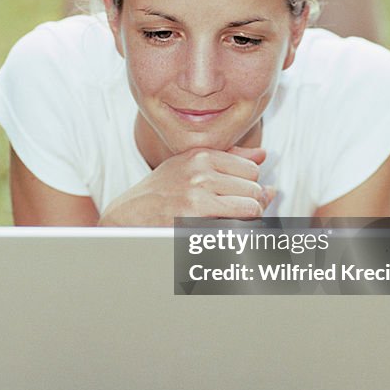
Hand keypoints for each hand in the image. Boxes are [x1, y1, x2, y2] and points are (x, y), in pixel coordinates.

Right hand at [98, 146, 275, 225]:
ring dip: (246, 220)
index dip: (246, 187)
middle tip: (229, 214)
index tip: (231, 196)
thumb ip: (228, 158)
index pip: (251, 169)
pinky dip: (236, 233)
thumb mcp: (188, 166)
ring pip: (252, 208)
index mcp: (201, 155)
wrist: (127, 218)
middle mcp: (200, 172)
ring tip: (226, 223)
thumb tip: (263, 155)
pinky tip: (219, 233)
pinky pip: (239, 226)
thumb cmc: (159, 193)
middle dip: (250, 204)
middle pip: (255, 189)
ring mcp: (198, 196)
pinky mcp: (196, 220)